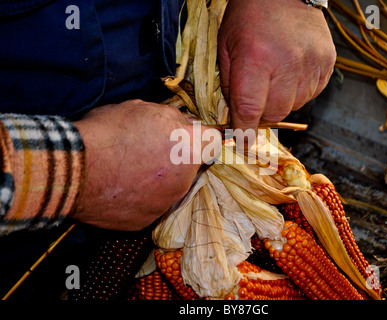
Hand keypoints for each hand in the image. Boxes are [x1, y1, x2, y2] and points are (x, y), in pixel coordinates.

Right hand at [72, 100, 219, 230]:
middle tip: (150, 153)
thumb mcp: (144, 109)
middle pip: (191, 168)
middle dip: (177, 160)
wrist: (75, 171)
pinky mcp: (146, 221)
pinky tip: (121, 189)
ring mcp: (166, 203)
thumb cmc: (109, 133)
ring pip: (171, 188)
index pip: (214, 142)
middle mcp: (184, 179)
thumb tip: (186, 125)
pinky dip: (141, 198)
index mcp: (189, 148)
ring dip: (159, 180)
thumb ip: (173, 118)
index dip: (202, 139)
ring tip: (130, 172)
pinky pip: (151, 206)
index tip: (191, 139)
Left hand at [218, 0, 335, 131]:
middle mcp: (288, 64)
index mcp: (256, 59)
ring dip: (281, 102)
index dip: (244, 130)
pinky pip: (311, 93)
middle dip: (261, 114)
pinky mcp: (327, 62)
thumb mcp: (225, 47)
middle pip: (274, 113)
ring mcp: (312, 63)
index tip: (242, 139)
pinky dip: (298, 91)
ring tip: (274, 79)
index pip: (250, 110)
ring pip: (294, 106)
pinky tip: (290, 73)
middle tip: (255, 100)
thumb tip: (236, 116)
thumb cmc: (249, 16)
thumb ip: (230, 85)